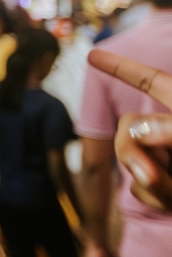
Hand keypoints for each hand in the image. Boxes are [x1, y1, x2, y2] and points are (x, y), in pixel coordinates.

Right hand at [88, 50, 171, 210]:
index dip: (120, 67)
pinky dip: (157, 200)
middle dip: (132, 154)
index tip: (92, 56)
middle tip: (151, 177)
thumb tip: (138, 130)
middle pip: (130, 129)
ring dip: (158, 185)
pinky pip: (140, 190)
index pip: (149, 81)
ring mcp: (167, 159)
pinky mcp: (164, 187)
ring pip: (133, 163)